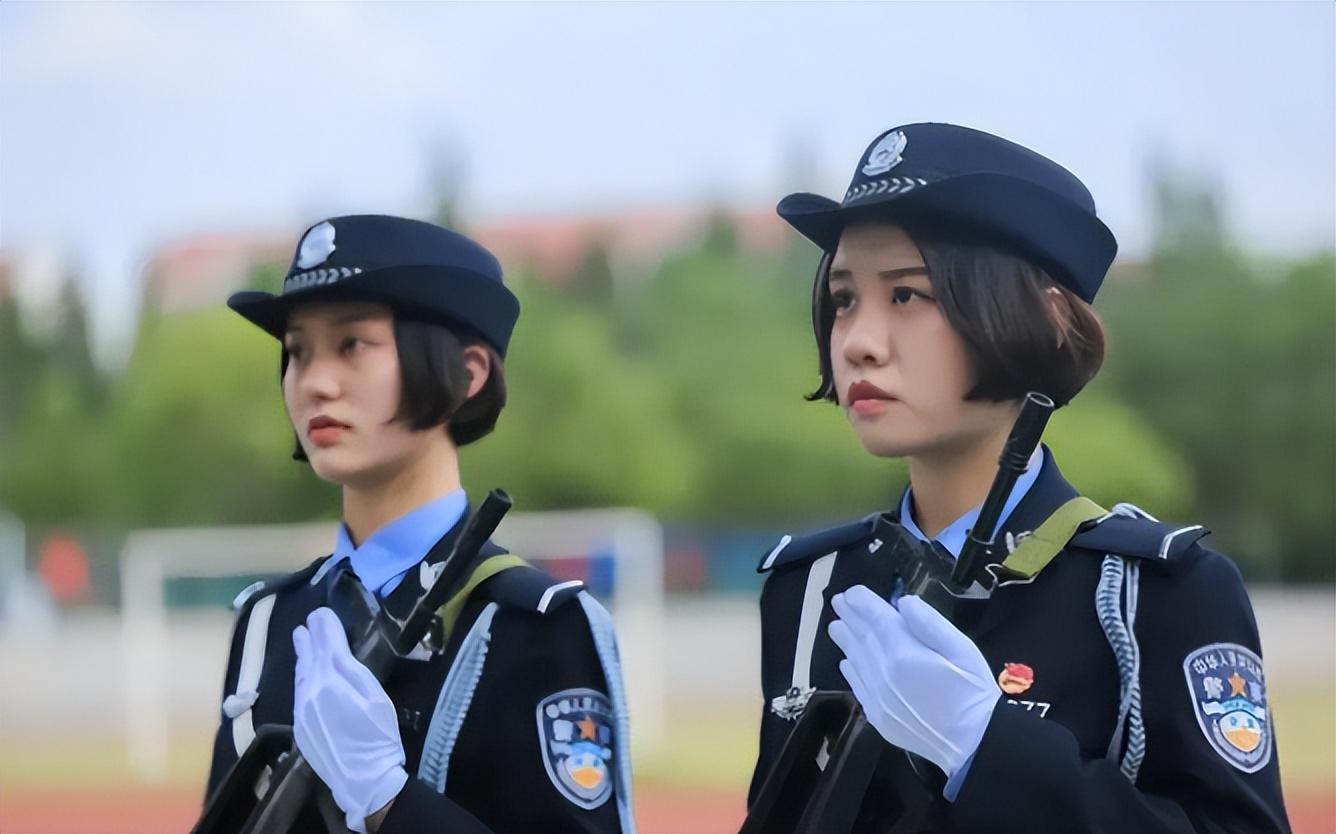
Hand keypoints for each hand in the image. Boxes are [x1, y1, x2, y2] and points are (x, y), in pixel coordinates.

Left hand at [293, 607, 408, 833]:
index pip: (327, 647)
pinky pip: (299, 692)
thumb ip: (354, 670)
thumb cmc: (378, 737)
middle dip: (310, 637)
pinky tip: (305, 672)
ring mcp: (302, 711)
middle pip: (310, 658)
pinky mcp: (300, 726)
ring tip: (300, 638)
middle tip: (308, 620)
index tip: (322, 611)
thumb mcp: (376, 698)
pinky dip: (302, 676)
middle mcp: (311, 693)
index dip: (325, 628)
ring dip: (302, 655)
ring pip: (301, 675)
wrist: (363, 780)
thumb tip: (336, 648)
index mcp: (332, 683)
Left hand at [828, 585, 999, 777]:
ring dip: (845, 640)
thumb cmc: (973, 692)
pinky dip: (850, 669)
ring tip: (837, 626)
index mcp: (903, 653)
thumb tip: (902, 602)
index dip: (861, 602)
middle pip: (860, 637)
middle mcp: (882, 673)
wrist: (973, 745)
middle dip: (848, 616)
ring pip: (853, 660)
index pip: (874, 618)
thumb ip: (929, 623)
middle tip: (839, 601)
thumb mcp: (961, 649)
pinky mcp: (877, 716)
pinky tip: (848, 661)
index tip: (852, 592)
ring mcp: (876, 697)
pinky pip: (856, 686)